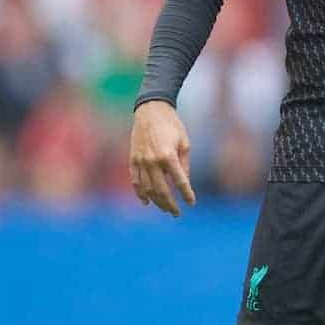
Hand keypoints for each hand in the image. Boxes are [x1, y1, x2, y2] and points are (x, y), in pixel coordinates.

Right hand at [130, 99, 195, 216]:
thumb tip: (184, 182)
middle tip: (176, 213)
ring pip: (147, 189)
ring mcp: (141, 161)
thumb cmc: (172, 125)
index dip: (186, 194)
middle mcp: (153, 161)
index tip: (191, 203)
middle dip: (170, 204)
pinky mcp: (133, 160)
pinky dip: (141, 193)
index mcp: (168, 156)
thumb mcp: (184, 143)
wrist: (151, 111)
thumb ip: (184, 164)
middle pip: (161, 190)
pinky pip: (136, 181)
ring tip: (165, 209)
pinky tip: (147, 202)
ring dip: (156, 202)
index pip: (179, 182)